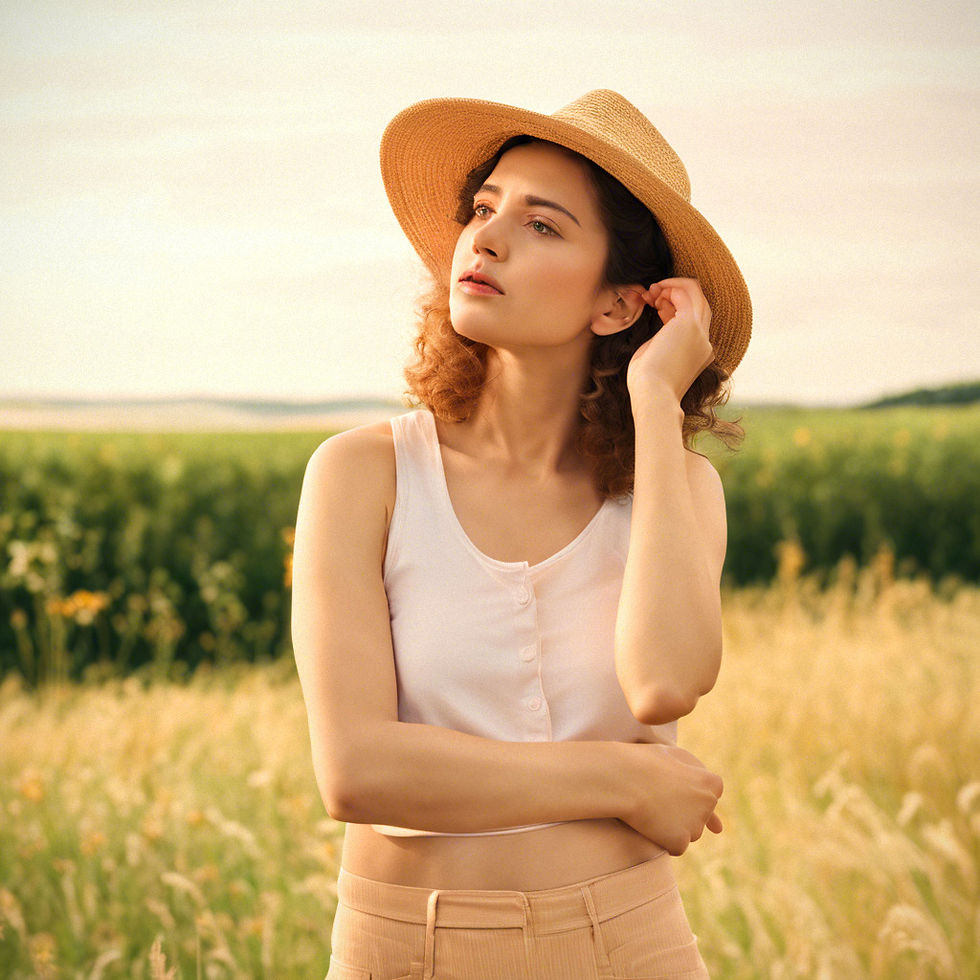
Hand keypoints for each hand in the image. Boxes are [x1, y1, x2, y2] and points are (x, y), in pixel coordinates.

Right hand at [617, 742, 723, 854]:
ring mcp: (696, 824)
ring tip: (651, 808)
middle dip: (681, 811)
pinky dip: (662, 839)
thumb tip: (719, 829)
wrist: (622, 777)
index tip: (670, 788)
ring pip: (688, 833)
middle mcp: (708, 804)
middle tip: (657, 797)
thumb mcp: (675, 758)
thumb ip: (698, 781)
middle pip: (698, 817)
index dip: (687, 792)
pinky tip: (649, 824)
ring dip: (672, 826)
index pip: (709, 797)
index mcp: (711, 782)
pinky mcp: (680, 841)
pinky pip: (674, 847)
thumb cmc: (644, 762)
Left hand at [625, 278, 714, 405]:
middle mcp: (704, 341)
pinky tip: (654, 292)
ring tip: (651, 292)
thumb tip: (661, 329)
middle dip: (673, 293)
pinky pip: (687, 292)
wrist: (653, 395)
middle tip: (650, 294)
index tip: (651, 306)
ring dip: (672, 287)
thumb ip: (662, 342)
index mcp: (698, 353)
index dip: (671, 307)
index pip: (691, 319)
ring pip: (696, 293)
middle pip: (698, 303)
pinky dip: (670, 287)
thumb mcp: (657, 360)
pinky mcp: (690, 325)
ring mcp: (700, 333)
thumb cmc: (647, 385)